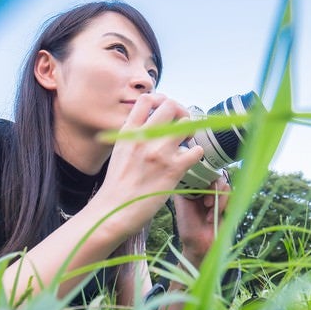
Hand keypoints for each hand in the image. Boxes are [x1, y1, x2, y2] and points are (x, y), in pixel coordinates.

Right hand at [93, 94, 203, 237]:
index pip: (147, 99)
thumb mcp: (119, 151)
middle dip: (179, 112)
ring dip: (190, 131)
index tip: (164, 113)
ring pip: (186, 123)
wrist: (114, 210)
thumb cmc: (116, 184)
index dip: (159, 101)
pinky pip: (196, 151)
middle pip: (170, 106)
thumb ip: (134, 136)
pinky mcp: (172, 170)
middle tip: (181, 124)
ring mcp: (159, 153)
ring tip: (186, 142)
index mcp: (129, 132)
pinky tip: (190, 159)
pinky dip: (196, 153)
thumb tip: (150, 126)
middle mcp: (144, 137)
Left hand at [172, 173, 230, 266]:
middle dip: (212, 188)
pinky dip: (224, 204)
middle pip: (215, 174)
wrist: (199, 246)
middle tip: (206, 204)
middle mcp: (207, 189)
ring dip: (217, 199)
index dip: (203, 173)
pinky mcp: (229, 205)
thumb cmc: (188, 226)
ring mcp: (218, 197)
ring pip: (224, 184)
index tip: (200, 185)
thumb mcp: (181, 203)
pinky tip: (213, 217)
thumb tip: (186, 169)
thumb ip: (185, 185)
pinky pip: (232, 195)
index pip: (203, 170)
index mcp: (195, 186)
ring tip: (209, 214)